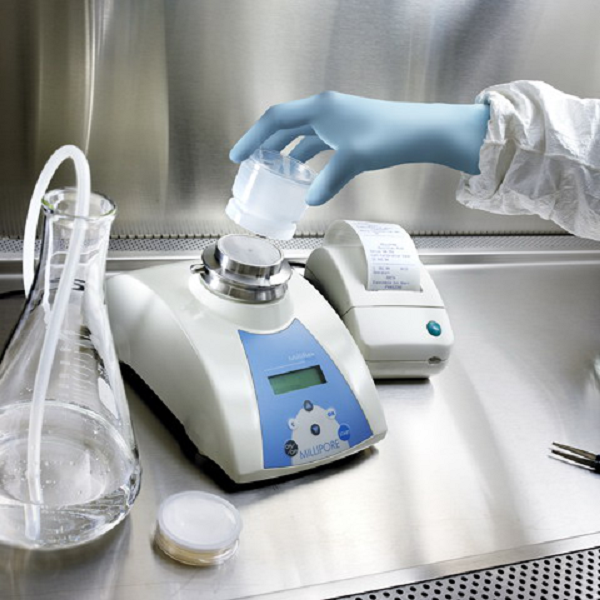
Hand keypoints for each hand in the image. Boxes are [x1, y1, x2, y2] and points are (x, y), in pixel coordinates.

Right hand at [230, 91, 488, 205]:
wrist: (421, 131)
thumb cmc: (388, 137)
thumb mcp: (352, 160)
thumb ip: (327, 182)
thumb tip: (310, 200)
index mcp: (320, 109)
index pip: (275, 120)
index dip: (253, 138)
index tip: (238, 156)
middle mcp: (325, 109)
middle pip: (285, 125)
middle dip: (265, 145)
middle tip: (251, 166)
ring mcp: (337, 118)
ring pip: (301, 134)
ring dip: (285, 151)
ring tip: (273, 171)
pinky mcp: (348, 129)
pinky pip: (317, 141)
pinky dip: (306, 155)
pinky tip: (305, 173)